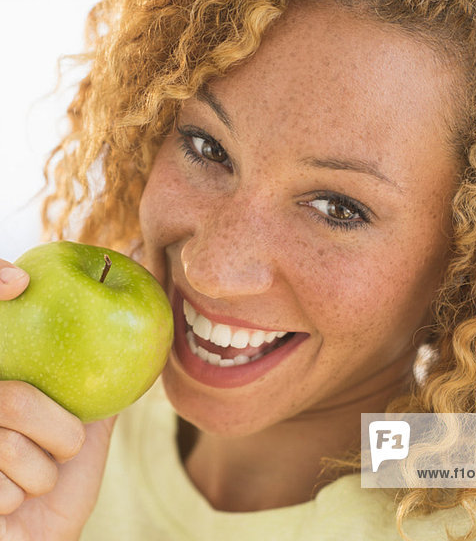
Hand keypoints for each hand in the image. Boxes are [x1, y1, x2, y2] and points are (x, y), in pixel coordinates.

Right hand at [0, 260, 115, 540]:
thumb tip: (145, 344)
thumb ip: (102, 392)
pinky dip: (17, 502)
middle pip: (12, 396)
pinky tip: (6, 512)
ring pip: (7, 441)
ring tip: (34, 486)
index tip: (19, 280)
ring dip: (42, 474)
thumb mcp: (85, 435)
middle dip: (57, 432)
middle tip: (65, 451)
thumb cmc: (57, 491)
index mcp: (2, 385)